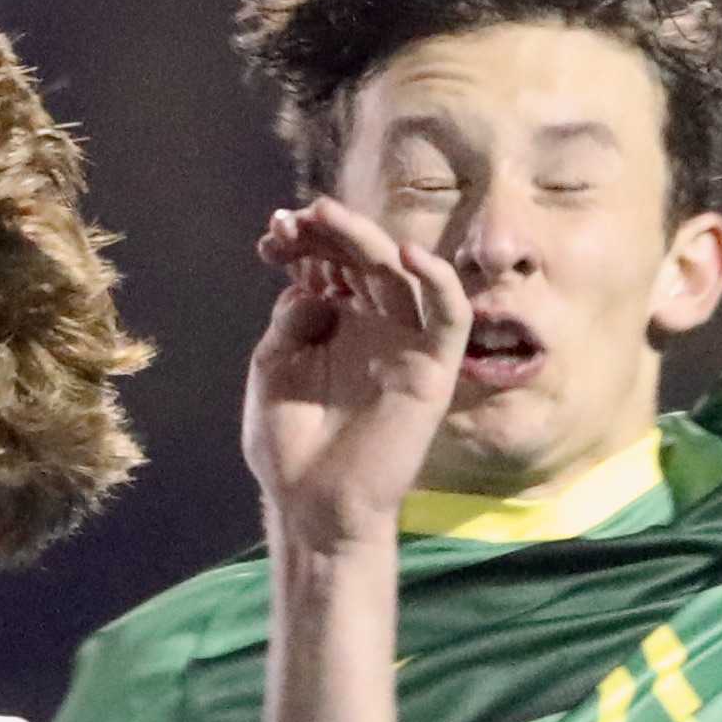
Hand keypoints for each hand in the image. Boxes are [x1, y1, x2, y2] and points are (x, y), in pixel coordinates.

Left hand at [244, 195, 470, 552]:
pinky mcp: (434, 368)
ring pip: (400, 272)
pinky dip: (438, 280)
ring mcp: (405, 343)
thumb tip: (315, 286)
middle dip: (327, 232)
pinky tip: (406, 253)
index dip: (305, 241)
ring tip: (325, 216)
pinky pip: (449, 315)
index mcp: (336, 323)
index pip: (332, 263)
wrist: (312, 505)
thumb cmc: (290, 445)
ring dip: (364, 238)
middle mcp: (374, 326)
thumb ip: (293, 319)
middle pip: (363, 258)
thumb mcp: (274, 366)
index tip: (271, 236)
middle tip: (292, 222)